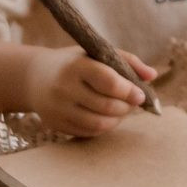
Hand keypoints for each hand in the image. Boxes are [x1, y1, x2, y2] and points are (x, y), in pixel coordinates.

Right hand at [28, 45, 158, 137]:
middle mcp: (64, 88)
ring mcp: (58, 109)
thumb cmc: (74, 63)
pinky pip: (88, 132)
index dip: (129, 91)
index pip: (108, 82)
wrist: (33, 77)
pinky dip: (104, 127)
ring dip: (118, 120)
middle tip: (133, 102)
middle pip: (106, 106)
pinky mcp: (56, 124)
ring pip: (99, 124)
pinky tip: (106, 117)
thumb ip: (126, 61)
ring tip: (122, 110)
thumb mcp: (96, 54)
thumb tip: (153, 75)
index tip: (140, 94)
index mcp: (75, 66)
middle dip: (126, 107)